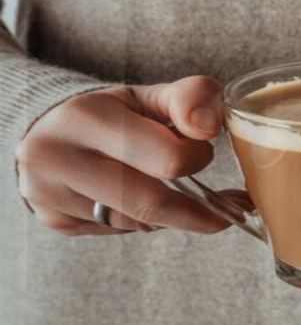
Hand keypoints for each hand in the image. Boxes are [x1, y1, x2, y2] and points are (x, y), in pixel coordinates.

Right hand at [14, 75, 251, 235]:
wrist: (47, 125)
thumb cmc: (113, 111)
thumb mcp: (150, 94)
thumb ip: (190, 98)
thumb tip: (209, 127)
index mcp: (85, 116)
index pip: (167, 159)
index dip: (197, 159)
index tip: (205, 151)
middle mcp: (55, 157)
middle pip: (152, 205)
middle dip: (198, 210)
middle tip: (230, 206)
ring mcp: (48, 194)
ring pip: (137, 224)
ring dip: (169, 214)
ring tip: (181, 193)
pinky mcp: (54, 220)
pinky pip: (118, 230)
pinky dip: (140, 219)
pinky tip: (138, 197)